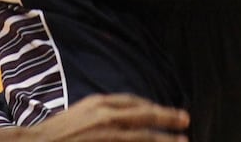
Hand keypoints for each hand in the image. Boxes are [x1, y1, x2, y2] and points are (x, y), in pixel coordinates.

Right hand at [25, 93, 190, 139]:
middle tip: (185, 121)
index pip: (134, 102)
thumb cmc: (56, 132)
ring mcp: (107, 135)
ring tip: (181, 141)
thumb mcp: (81, 113)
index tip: (166, 112)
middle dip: (168, 118)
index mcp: (100, 103)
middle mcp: (106, 116)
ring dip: (163, 139)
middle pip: (145, 116)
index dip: (154, 106)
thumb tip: (123, 116)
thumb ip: (102, 112)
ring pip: (143, 136)